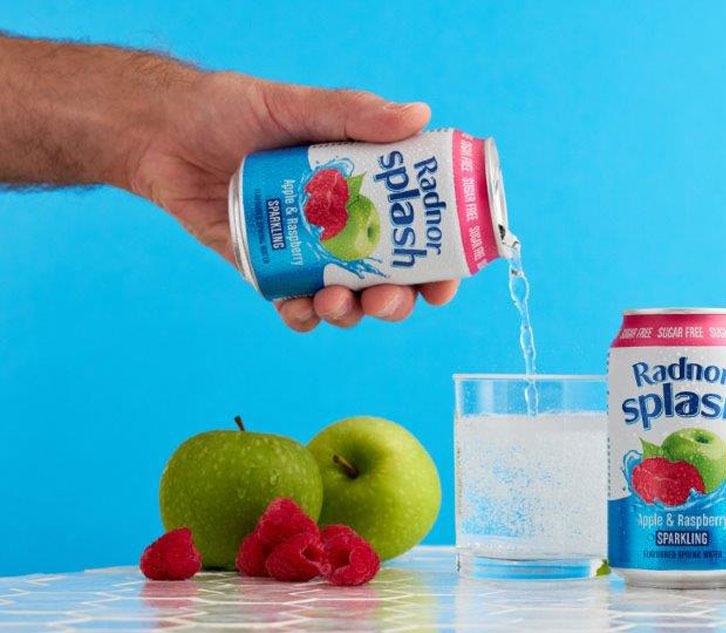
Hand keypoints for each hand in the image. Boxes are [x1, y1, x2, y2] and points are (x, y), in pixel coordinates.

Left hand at [128, 71, 457, 330]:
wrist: (161, 132)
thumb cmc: (232, 110)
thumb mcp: (297, 106)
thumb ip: (354, 114)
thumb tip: (419, 115)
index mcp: (367, 188)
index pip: (419, 232)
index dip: (440, 262)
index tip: (445, 282)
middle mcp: (345, 224)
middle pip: (391, 278)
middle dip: (398, 300)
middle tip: (387, 298)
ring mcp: (308, 251)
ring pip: (348, 300)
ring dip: (352, 312)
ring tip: (335, 302)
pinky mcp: (268, 269)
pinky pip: (293, 306)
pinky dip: (301, 316)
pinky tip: (299, 308)